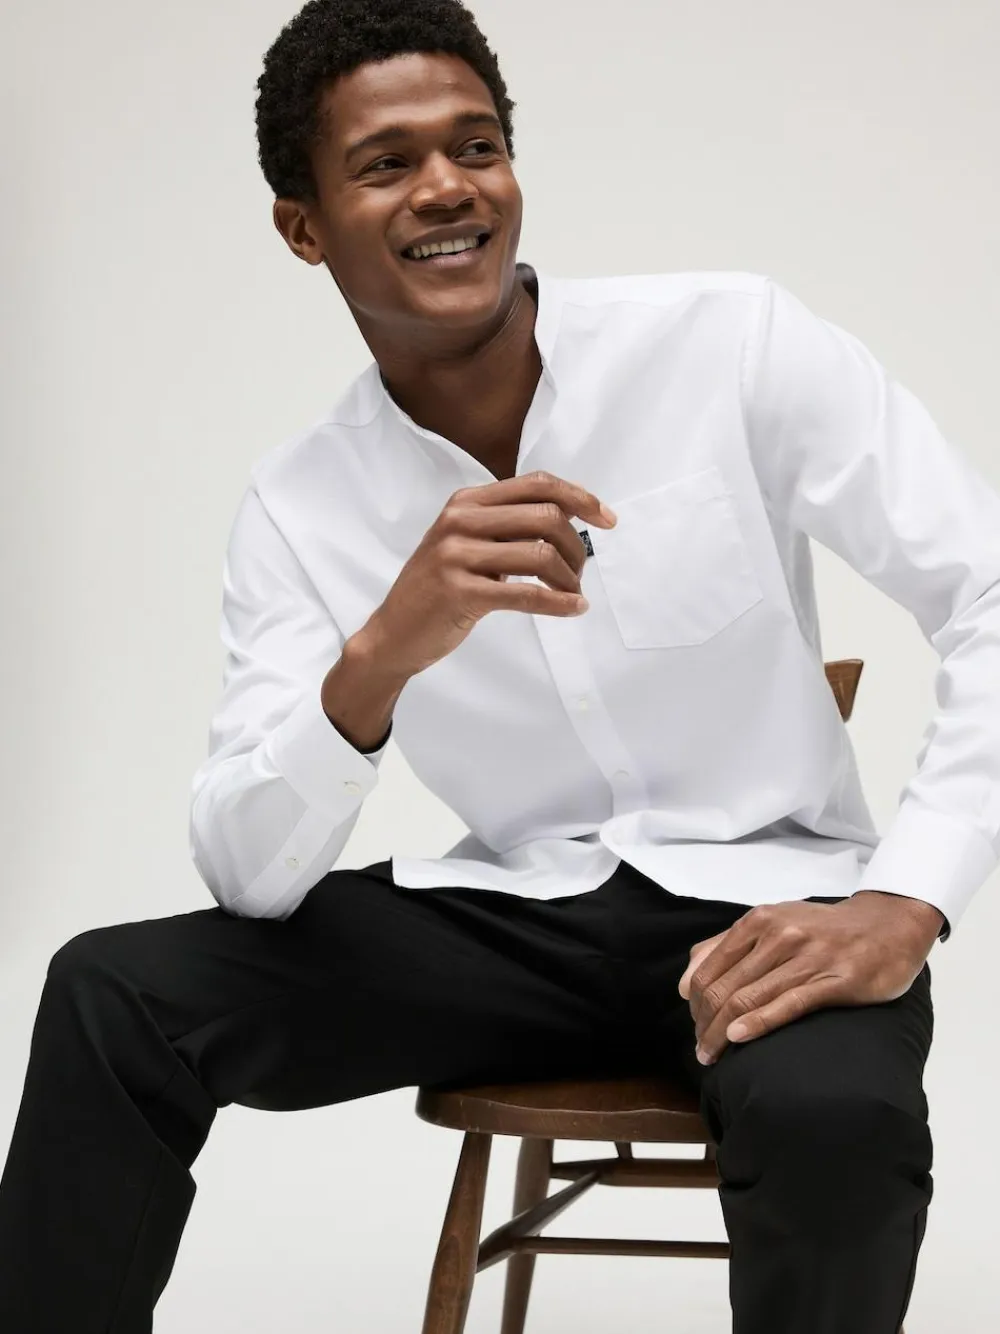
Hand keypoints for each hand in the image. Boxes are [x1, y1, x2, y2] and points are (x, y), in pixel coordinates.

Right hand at [361, 470, 616, 678]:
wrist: (393, 633)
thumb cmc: (438, 590)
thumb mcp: (466, 543)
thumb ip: (506, 525)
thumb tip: (568, 515)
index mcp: (466, 502)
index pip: (537, 484)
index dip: (580, 497)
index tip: (607, 519)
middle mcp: (459, 520)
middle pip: (546, 517)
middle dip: (577, 547)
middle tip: (580, 573)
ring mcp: (456, 555)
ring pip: (541, 554)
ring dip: (569, 578)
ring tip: (572, 594)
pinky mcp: (460, 592)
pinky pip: (526, 593)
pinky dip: (558, 602)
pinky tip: (572, 609)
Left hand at [677, 890, 943, 1064]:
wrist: (887, 926)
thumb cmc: (822, 930)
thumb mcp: (772, 923)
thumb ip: (726, 946)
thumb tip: (686, 984)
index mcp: (759, 921)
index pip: (709, 967)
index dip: (696, 1002)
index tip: (694, 1026)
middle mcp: (779, 935)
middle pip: (725, 986)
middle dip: (705, 1023)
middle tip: (701, 1049)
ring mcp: (807, 957)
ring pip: (750, 997)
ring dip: (722, 1032)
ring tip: (711, 1055)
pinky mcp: (834, 980)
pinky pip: (788, 1004)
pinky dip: (757, 1022)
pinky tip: (737, 1039)